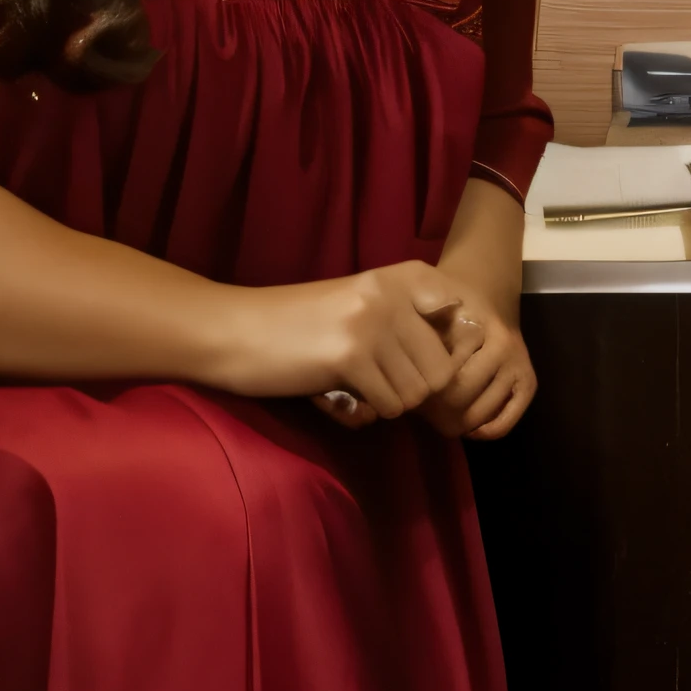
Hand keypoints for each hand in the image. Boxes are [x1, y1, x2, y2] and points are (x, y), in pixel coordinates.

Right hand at [208, 262, 479, 423]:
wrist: (231, 332)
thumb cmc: (293, 328)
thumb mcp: (356, 308)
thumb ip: (404, 323)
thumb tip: (453, 371)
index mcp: (395, 278)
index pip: (459, 318)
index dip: (441, 352)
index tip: (410, 359)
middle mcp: (390, 294)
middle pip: (442, 369)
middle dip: (412, 389)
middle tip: (373, 385)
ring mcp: (372, 322)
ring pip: (417, 393)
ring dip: (387, 404)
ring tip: (350, 388)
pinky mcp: (350, 355)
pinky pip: (388, 406)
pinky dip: (363, 413)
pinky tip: (334, 397)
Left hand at [420, 293, 534, 440]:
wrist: (486, 300)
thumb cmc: (447, 314)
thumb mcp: (426, 317)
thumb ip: (415, 343)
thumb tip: (400, 385)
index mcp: (474, 328)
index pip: (439, 375)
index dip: (418, 388)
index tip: (407, 389)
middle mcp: (502, 347)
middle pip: (458, 398)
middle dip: (435, 409)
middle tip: (422, 408)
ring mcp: (518, 366)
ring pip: (478, 415)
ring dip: (456, 421)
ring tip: (440, 415)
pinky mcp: (529, 384)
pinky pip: (503, 423)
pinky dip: (483, 431)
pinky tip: (468, 427)